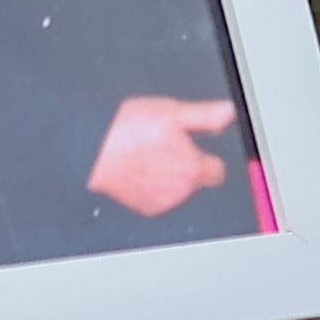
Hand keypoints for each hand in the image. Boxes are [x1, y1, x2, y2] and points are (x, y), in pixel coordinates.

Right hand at [83, 94, 239, 218]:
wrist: (91, 153)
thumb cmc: (127, 132)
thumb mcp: (171, 112)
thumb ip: (205, 116)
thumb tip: (227, 113)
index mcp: (191, 167)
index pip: (217, 171)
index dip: (208, 157)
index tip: (199, 148)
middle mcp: (179, 190)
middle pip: (195, 180)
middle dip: (187, 165)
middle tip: (167, 145)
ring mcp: (161, 201)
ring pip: (176, 188)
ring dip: (169, 175)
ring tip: (149, 153)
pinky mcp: (144, 207)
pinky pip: (158, 196)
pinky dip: (153, 184)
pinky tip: (140, 167)